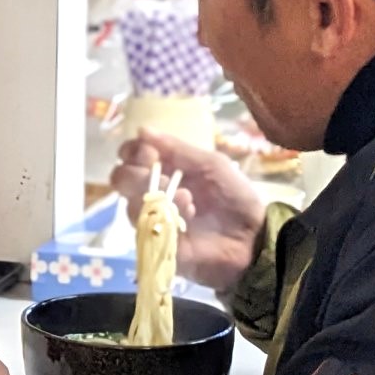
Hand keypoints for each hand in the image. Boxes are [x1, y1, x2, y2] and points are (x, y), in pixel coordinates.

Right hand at [111, 129, 266, 292]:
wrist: (253, 236)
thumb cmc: (235, 196)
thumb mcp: (212, 164)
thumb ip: (178, 149)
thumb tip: (142, 130)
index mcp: (165, 171)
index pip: (131, 157)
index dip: (133, 151)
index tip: (148, 152)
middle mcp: (153, 194)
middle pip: (121, 179)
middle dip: (136, 172)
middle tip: (159, 173)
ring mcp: (154, 220)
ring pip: (129, 204)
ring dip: (155, 193)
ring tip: (187, 197)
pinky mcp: (158, 244)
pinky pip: (146, 229)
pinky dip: (165, 216)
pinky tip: (188, 213)